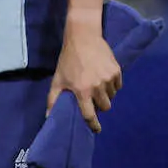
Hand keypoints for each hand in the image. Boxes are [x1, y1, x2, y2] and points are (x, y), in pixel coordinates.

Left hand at [48, 18, 121, 133]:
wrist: (83, 38)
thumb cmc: (68, 60)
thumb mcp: (57, 80)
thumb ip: (53, 100)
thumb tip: (48, 117)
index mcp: (82, 91)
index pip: (90, 115)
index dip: (93, 125)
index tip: (96, 130)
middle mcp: (97, 87)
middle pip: (105, 107)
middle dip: (99, 106)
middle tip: (92, 98)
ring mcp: (109, 79)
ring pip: (112, 96)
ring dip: (105, 95)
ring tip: (96, 85)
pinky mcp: (117, 71)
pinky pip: (118, 86)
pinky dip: (112, 85)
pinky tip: (103, 77)